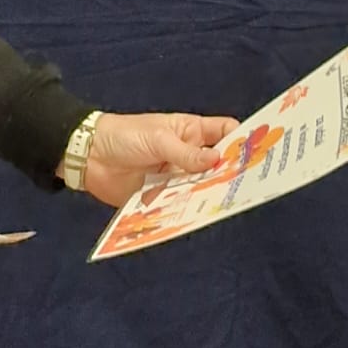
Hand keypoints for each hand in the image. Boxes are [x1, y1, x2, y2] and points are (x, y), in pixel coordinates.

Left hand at [78, 111, 238, 207]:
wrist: (88, 155)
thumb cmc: (125, 135)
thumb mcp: (158, 139)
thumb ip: (186, 153)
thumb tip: (218, 160)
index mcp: (191, 132)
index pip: (225, 133)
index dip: (241, 139)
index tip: (259, 150)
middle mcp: (188, 155)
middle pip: (217, 164)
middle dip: (231, 172)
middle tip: (249, 184)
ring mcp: (176, 177)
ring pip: (201, 186)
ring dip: (210, 193)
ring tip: (227, 203)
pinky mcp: (161, 197)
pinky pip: (180, 204)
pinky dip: (188, 209)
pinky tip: (199, 215)